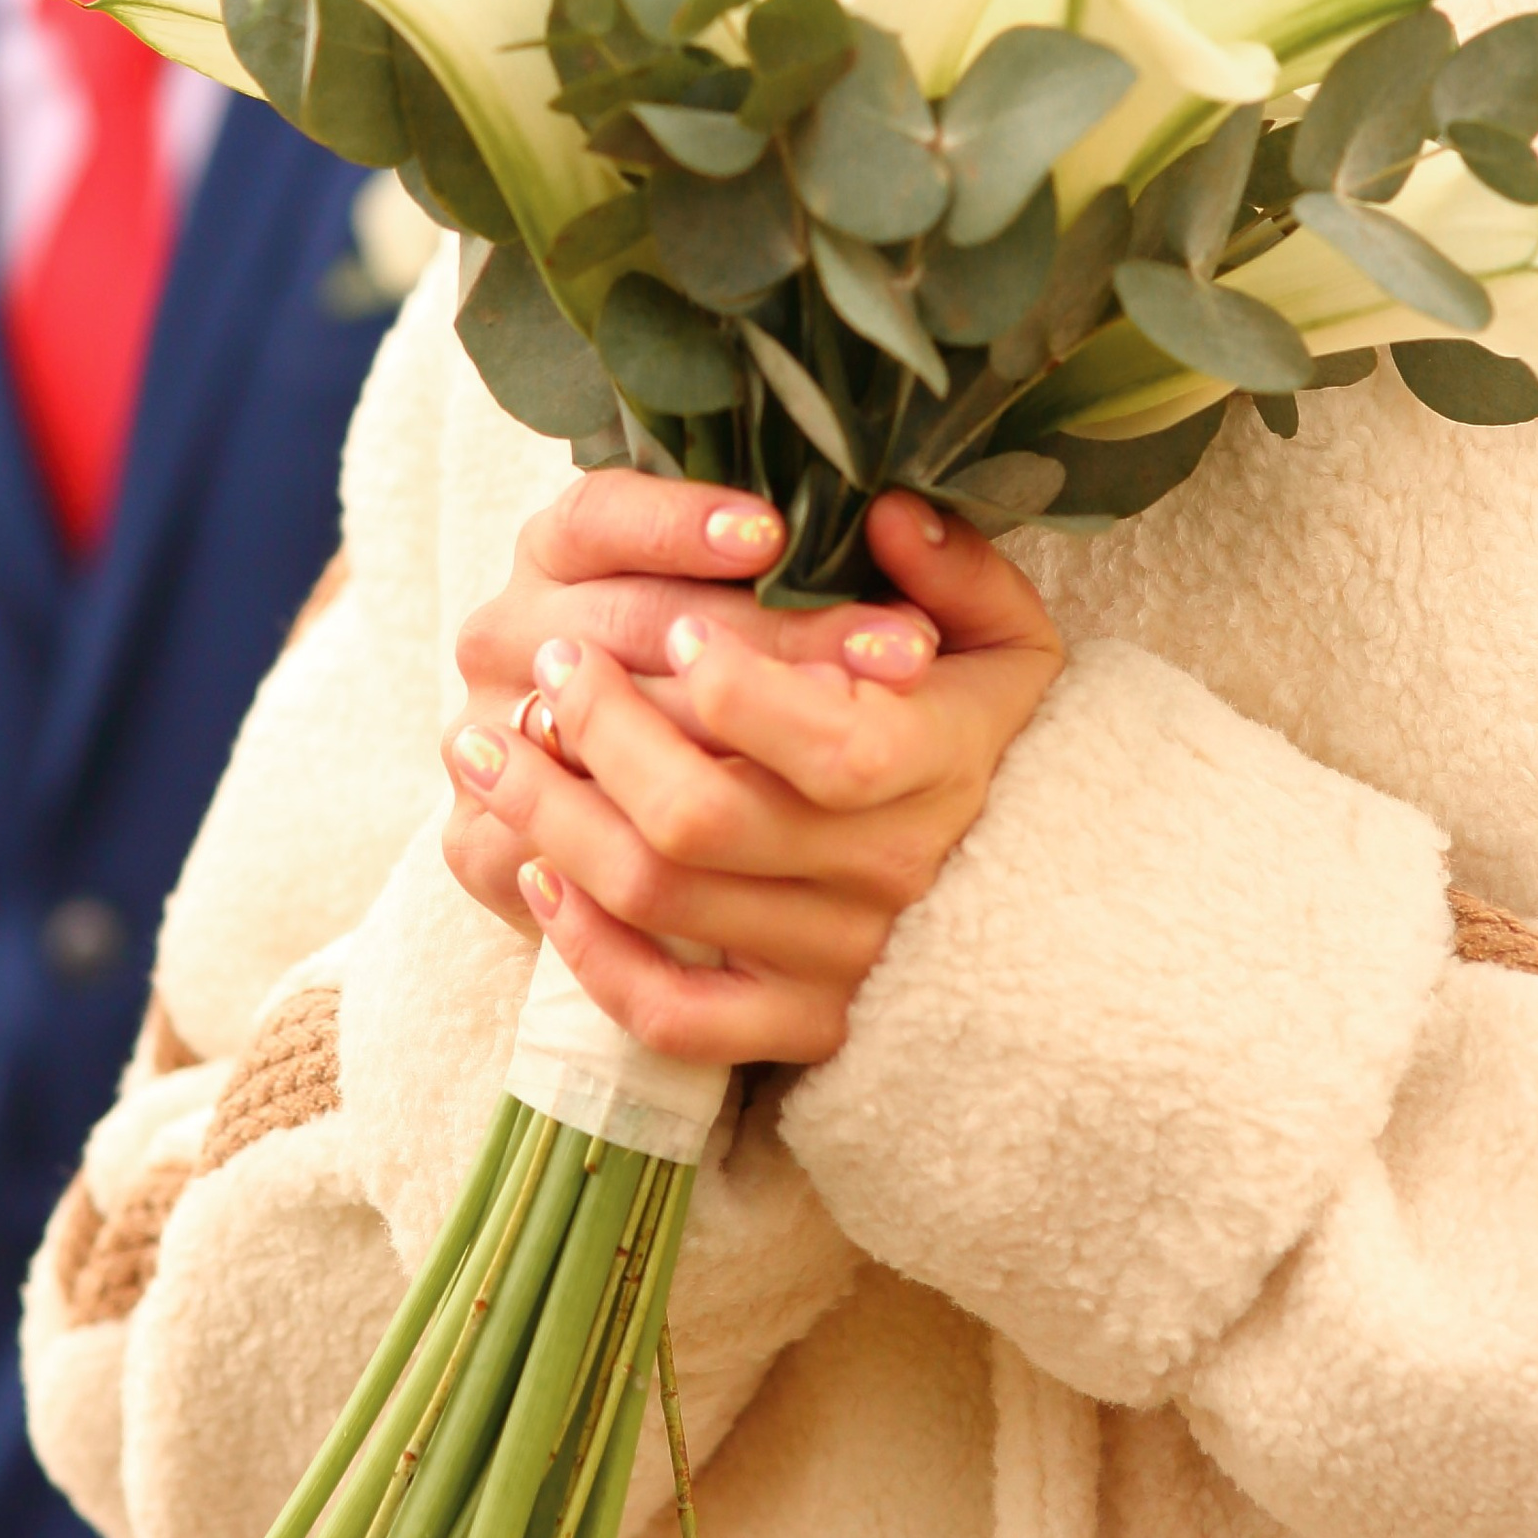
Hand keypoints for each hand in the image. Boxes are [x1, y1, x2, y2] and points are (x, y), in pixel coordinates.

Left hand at [444, 481, 1062, 1068]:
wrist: (1048, 909)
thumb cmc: (999, 746)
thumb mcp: (1011, 645)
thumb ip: (957, 573)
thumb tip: (883, 510)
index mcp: (939, 771)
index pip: (828, 744)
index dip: (736, 686)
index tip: (679, 627)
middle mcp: (885, 876)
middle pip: (704, 817)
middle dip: (605, 729)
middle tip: (555, 660)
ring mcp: (837, 963)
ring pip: (660, 900)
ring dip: (552, 817)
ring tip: (489, 742)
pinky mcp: (798, 1027)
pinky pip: (669, 1012)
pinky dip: (589, 950)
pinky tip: (537, 870)